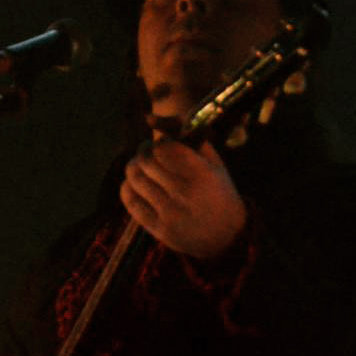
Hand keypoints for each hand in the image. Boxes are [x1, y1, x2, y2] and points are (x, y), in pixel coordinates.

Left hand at [120, 139, 245, 258]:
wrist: (227, 236)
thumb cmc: (218, 191)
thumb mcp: (213, 162)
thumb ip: (188, 136)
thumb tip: (150, 118)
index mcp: (201, 174)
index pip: (163, 148)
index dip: (158, 143)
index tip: (162, 145)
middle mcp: (184, 194)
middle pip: (145, 161)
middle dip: (143, 151)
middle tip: (148, 151)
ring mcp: (169, 214)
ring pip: (134, 179)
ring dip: (134, 166)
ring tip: (142, 166)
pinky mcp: (158, 229)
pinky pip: (130, 201)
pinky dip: (128, 187)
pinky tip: (137, 184)